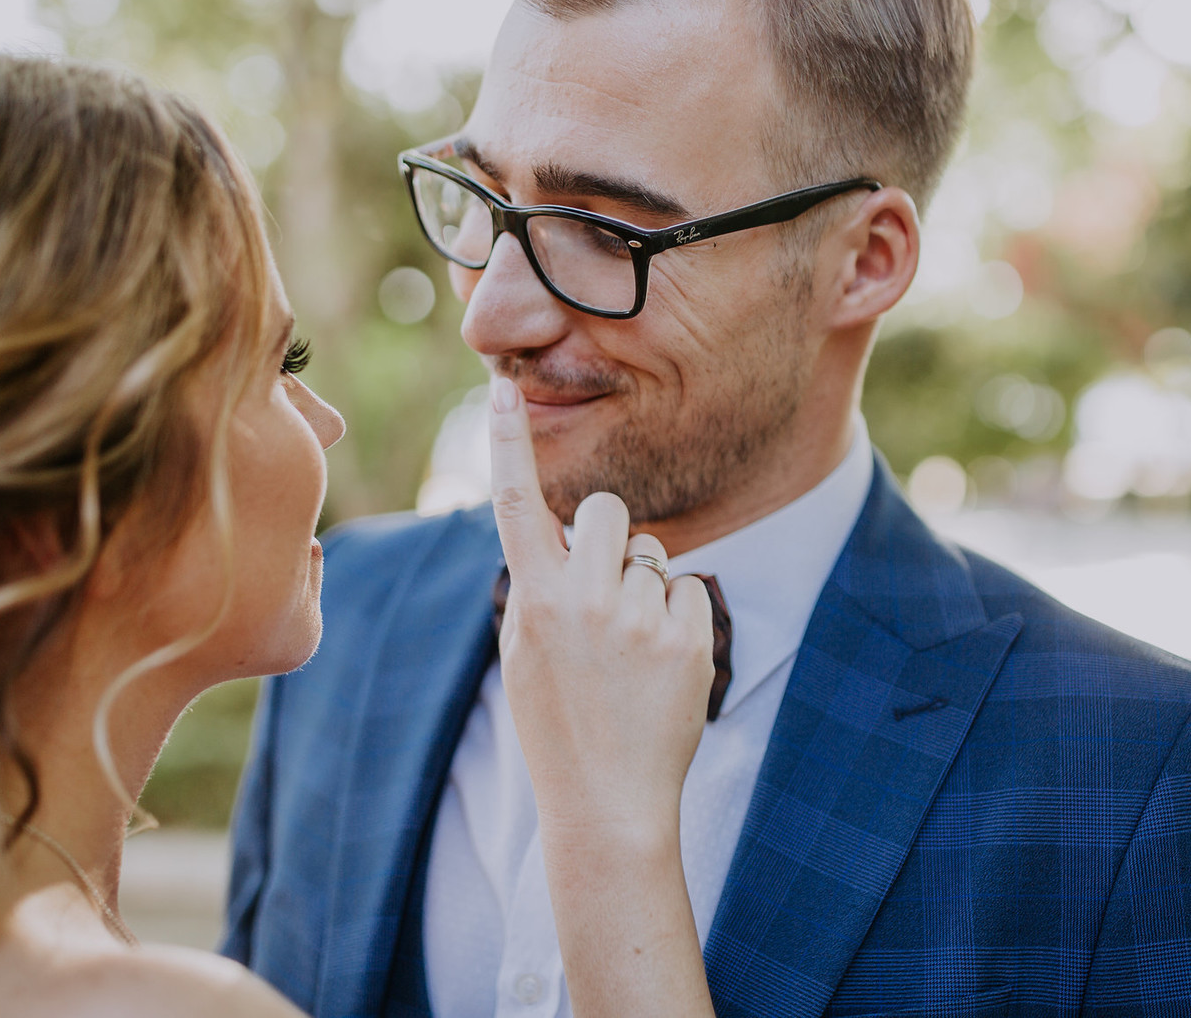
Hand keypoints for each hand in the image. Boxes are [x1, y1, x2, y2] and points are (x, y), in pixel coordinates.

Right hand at [486, 375, 712, 844]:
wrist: (608, 802)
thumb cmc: (558, 723)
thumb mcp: (524, 652)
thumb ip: (540, 585)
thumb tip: (561, 531)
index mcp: (534, 600)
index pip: (515, 504)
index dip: (507, 442)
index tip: (501, 387)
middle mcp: (585, 601)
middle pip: (608, 512)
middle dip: (611, 538)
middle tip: (605, 592)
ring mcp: (639, 620)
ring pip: (654, 554)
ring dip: (645, 587)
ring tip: (630, 652)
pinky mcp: (688, 640)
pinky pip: (689, 590)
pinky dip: (679, 619)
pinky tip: (662, 666)